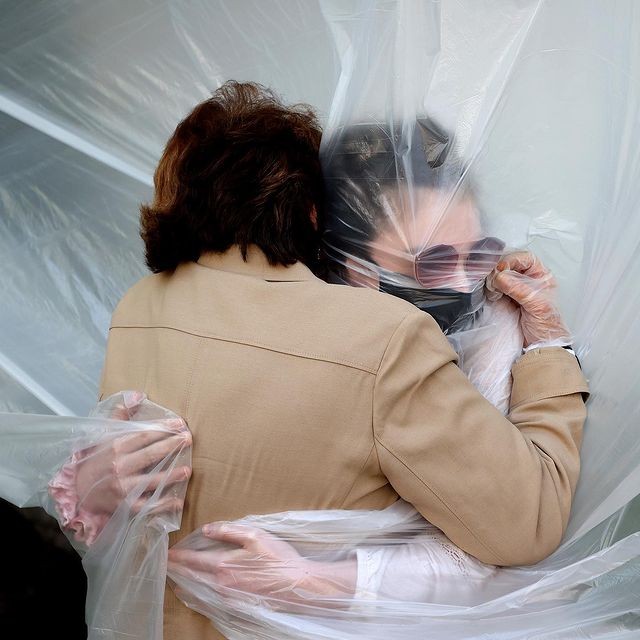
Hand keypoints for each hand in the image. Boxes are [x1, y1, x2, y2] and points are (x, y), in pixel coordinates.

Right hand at [76, 391, 191, 515]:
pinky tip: (178, 502)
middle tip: (188, 439)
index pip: (144, 435)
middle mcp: (119, 467)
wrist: (78, 490)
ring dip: (171, 476)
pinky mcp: (125, 506)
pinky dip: (163, 505)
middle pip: (150, 455)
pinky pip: (147, 506)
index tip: (180, 424)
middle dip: (171, 446)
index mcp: (115, 448)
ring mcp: (122, 488)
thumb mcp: (104, 435)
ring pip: (151, 481)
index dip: (163, 428)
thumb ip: (120, 415)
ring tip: (188, 470)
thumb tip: (136, 395)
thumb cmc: (97, 459)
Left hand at [167, 522, 356, 609]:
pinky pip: (208, 602)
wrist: (297, 585)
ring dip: (184, 583)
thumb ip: (229, 531)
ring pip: (197, 591)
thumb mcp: (255, 536)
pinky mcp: (235, 606)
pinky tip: (194, 593)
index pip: (193, 560)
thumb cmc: (278, 558)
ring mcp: (227, 599)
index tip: (167, 553)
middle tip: (166, 564)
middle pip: (190, 577)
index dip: (178, 556)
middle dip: (176, 570)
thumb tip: (207, 529)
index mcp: (224, 565)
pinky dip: (196, 596)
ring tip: (176, 577)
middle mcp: (221, 585)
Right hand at [485, 251, 570, 347]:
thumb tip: (500, 277)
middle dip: (499, 269)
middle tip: (495, 279)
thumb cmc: (547, 326)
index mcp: (540, 276)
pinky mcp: (501, 298)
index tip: (502, 268)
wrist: (539, 346)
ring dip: (493, 279)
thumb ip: (520, 289)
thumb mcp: (538, 305)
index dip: (512, 260)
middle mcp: (526, 280)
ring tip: (495, 290)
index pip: (525, 258)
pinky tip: (493, 295)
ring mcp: (512, 289)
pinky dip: (489, 289)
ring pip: (497, 275)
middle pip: (508, 264)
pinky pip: (491, 287)